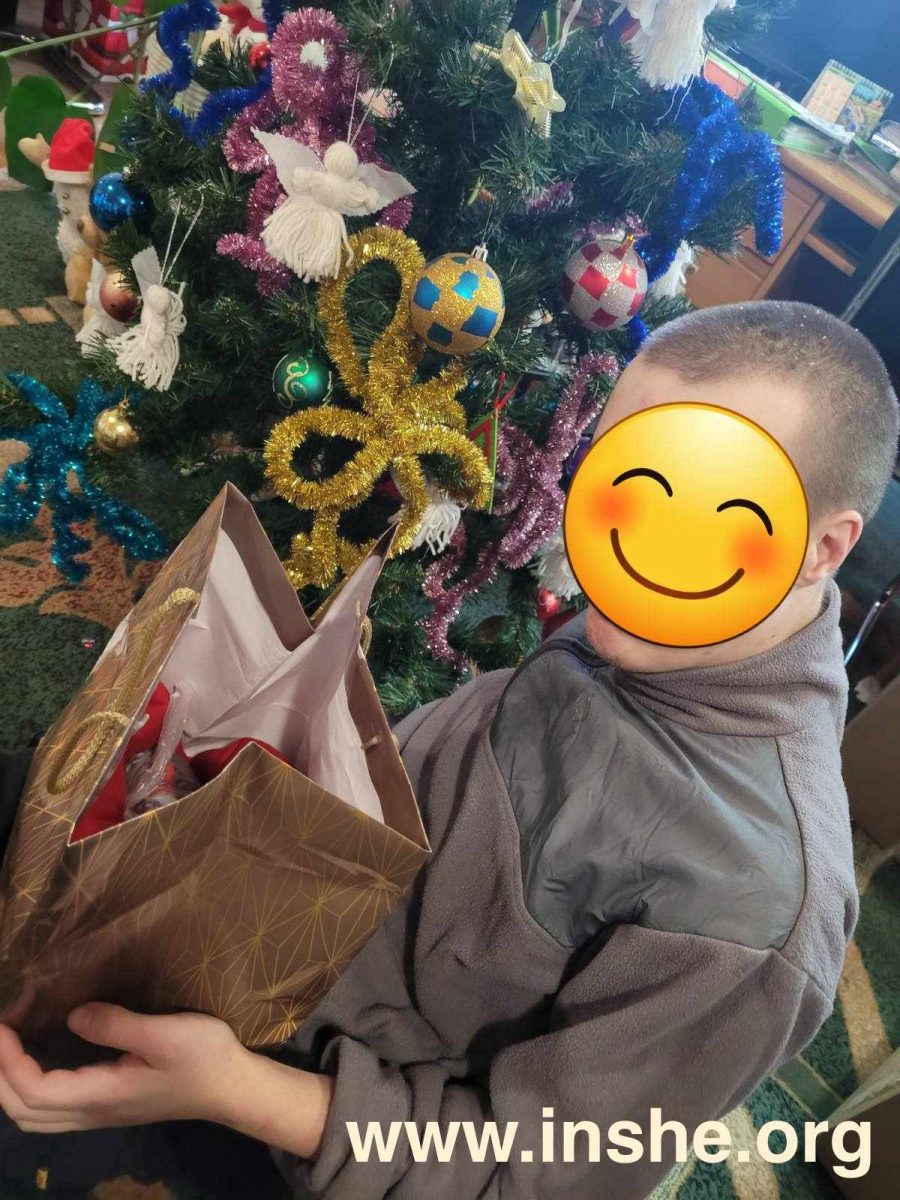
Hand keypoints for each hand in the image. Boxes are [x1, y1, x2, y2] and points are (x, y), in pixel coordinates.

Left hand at [0, 1003, 333, 1157]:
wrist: (232, 1087)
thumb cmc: (203, 1057)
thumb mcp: (164, 1033)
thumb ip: (115, 1025)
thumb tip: (71, 1016)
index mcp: (101, 1095)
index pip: (33, 1090)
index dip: (7, 1059)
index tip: (4, 1021)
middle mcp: (92, 1111)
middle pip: (22, 1110)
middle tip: (2, 1027)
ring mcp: (98, 1113)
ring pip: (33, 1114)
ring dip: (10, 1082)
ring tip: (11, 1040)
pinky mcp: (106, 1105)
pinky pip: (50, 1106)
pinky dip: (29, 1084)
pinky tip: (38, 1053)